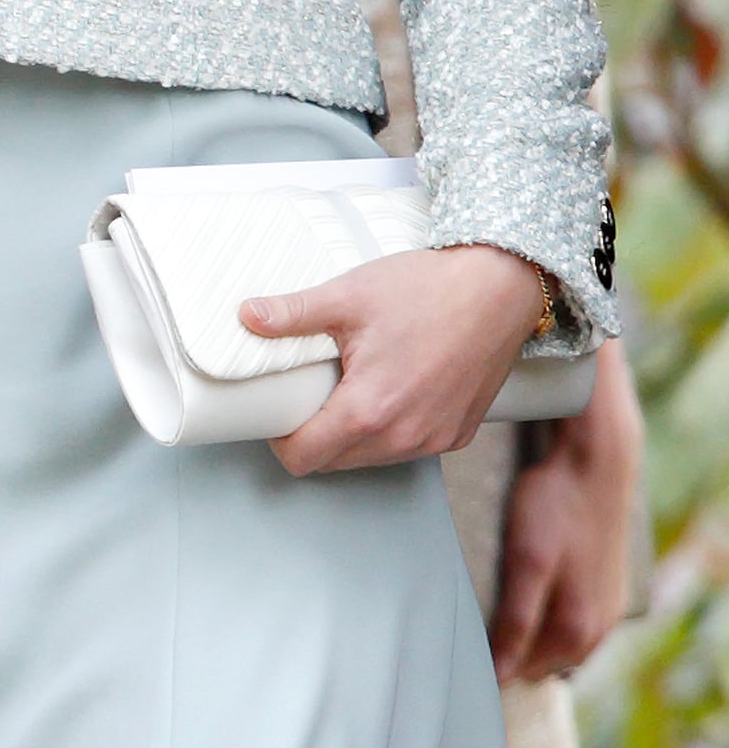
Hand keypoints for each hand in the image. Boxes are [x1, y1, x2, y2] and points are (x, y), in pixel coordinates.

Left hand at [244, 244, 547, 476]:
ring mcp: (434, 439)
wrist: (500, 286)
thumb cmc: (429, 289)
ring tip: (352, 386)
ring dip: (353, 434)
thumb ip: (292, 314)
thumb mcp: (349, 296)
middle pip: (334, 462)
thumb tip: (247, 316)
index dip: (281, 438)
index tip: (280, 411)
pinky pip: (409, 447)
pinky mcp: (457, 434)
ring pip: (371, 458)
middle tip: (313, 390)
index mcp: (368, 411)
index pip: (303, 459)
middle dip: (315, 435)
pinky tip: (392, 389)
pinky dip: (391, 429)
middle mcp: (403, 437)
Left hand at [492, 337, 642, 681]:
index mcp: (576, 632)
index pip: (521, 673)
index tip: (457, 645)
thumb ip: (516, 622)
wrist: (598, 461)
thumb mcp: (528, 562)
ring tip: (498, 606)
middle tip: (471, 621)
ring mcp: (607, 609)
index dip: (489, 662)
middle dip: (511, 651)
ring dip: (532, 634)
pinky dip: (551, 615)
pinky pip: (575, 620)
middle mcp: (597, 631)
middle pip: (540, 662)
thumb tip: (501, 676)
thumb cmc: (555, 506)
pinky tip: (533, 591)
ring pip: (559, 643)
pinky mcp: (609, 587)